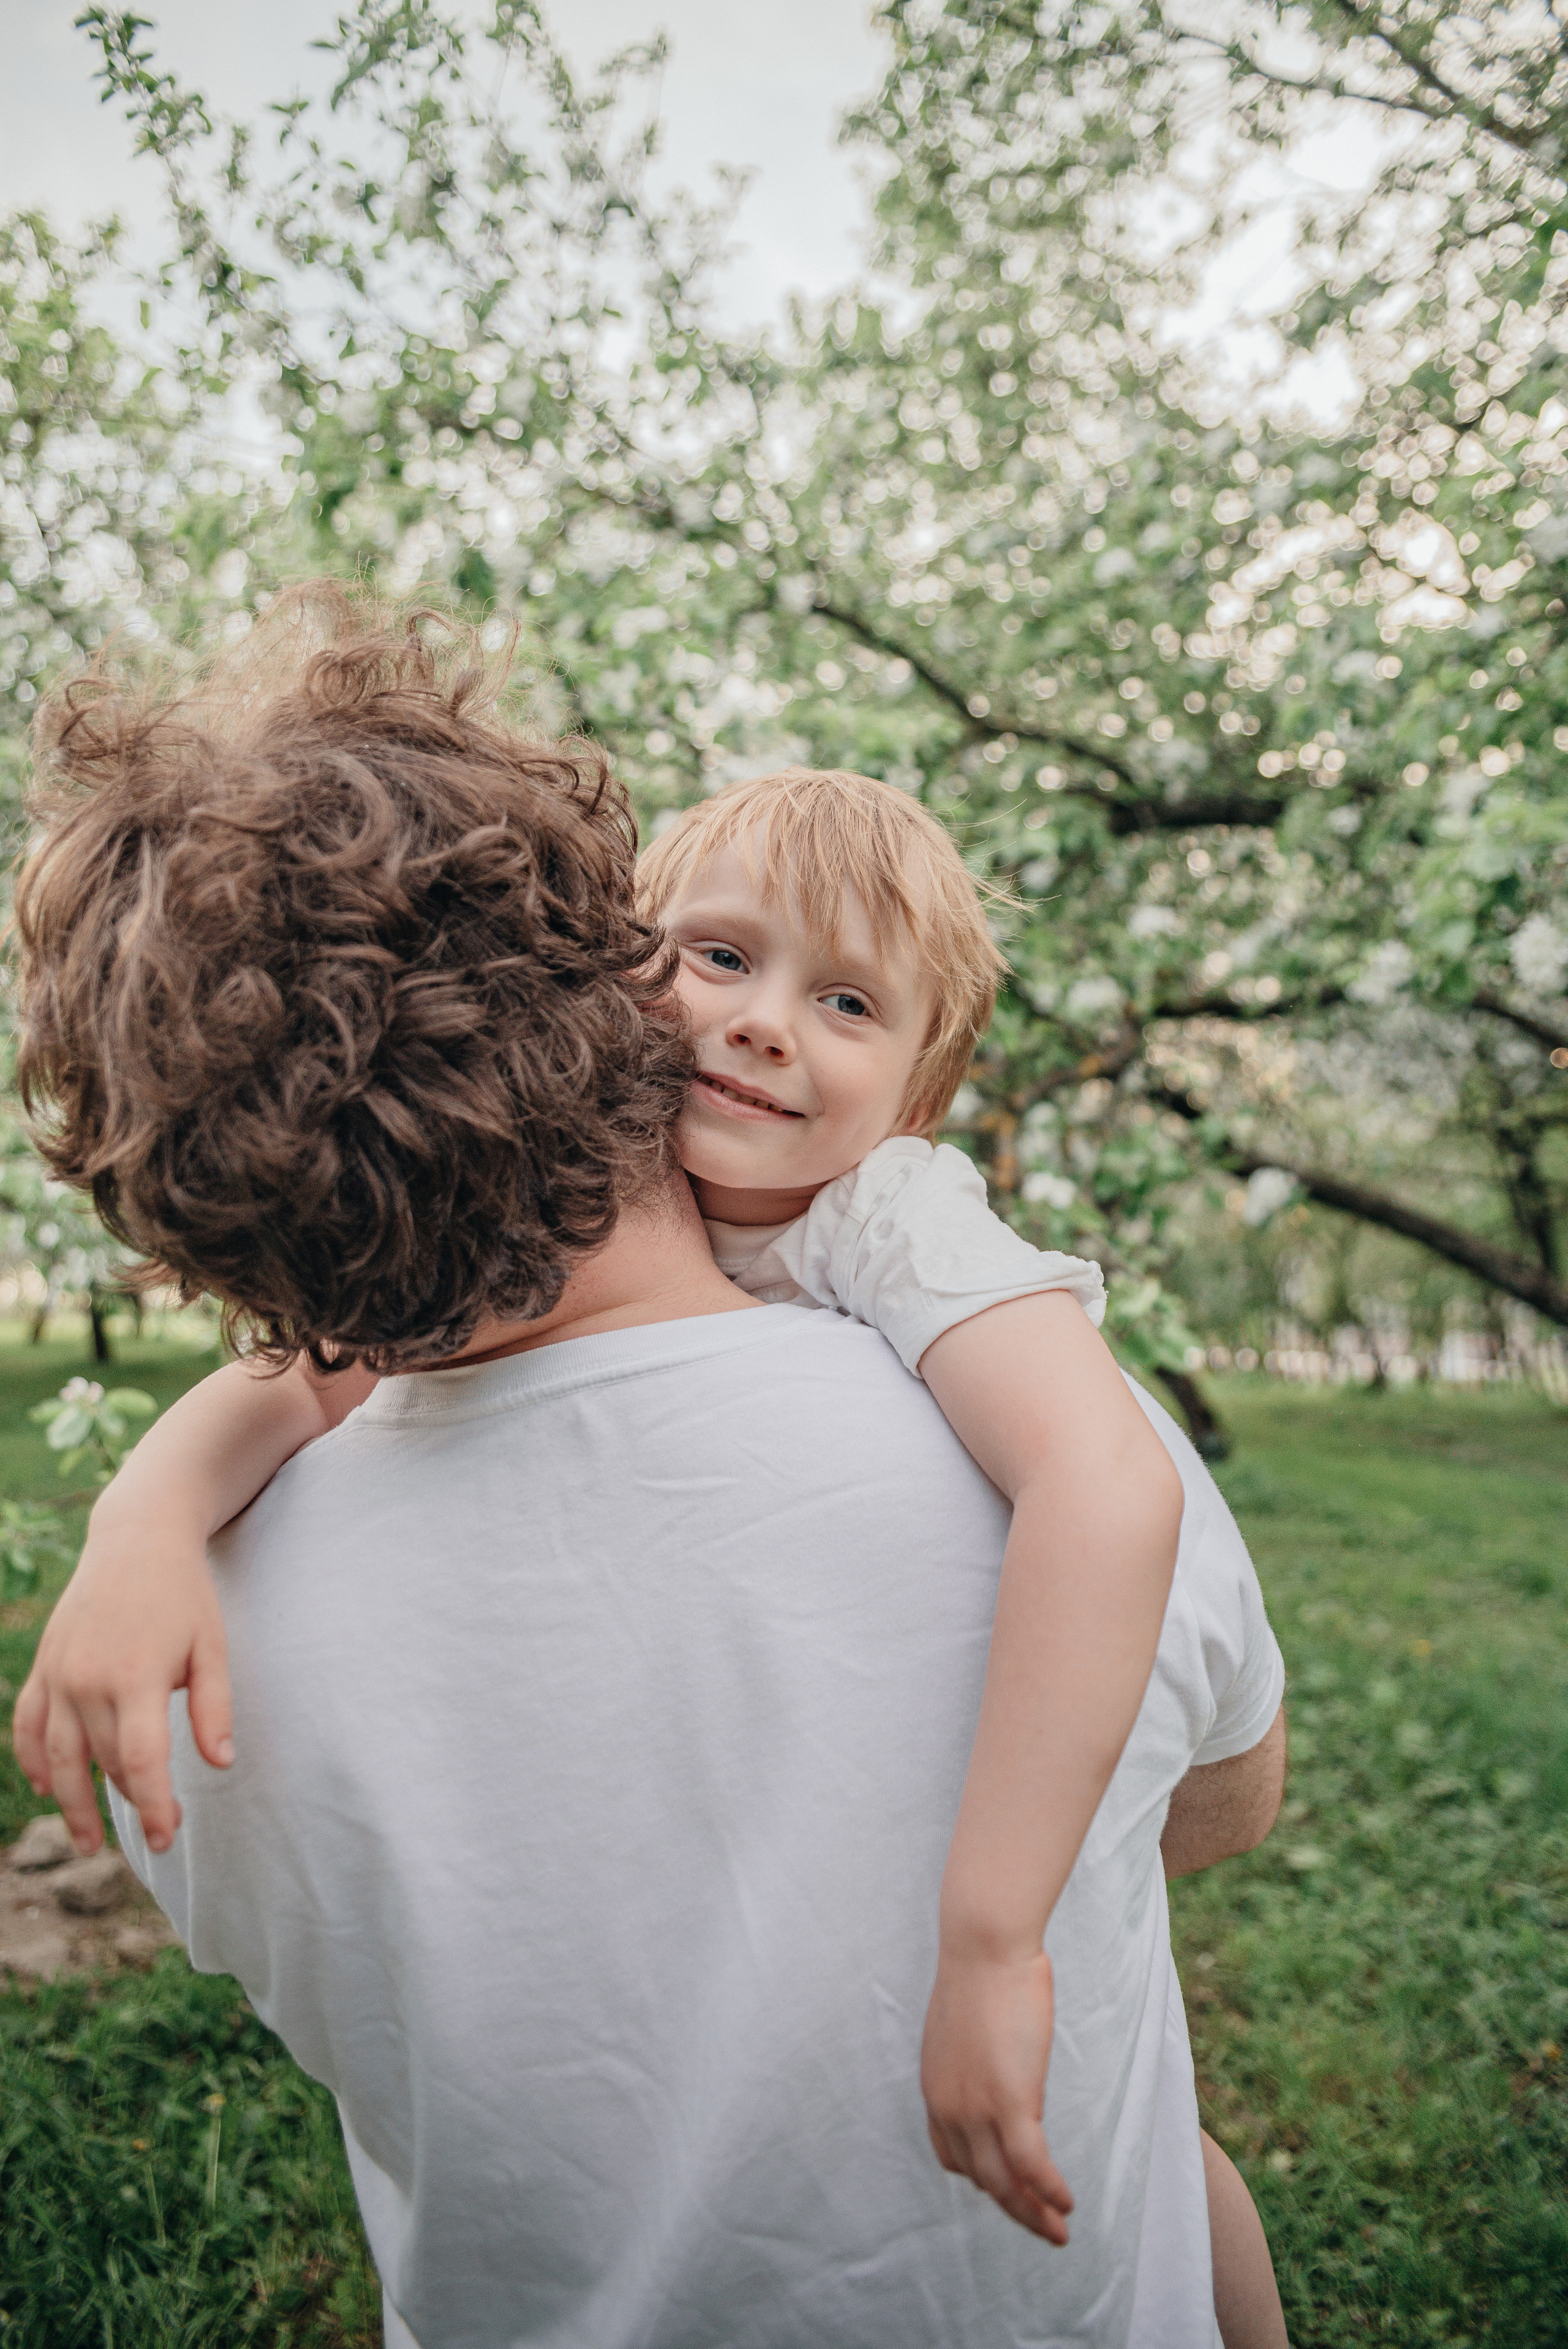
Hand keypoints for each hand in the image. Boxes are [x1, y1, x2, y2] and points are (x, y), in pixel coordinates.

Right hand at [11, 1511, 231, 1856]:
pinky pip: (26, 1723)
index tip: (170, 1838)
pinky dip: (30, 1759)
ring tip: (88, 1842)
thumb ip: (213, 1708)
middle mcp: (87, 1680)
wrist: (137, 1538)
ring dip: (70, 1803)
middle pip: (104, 1762)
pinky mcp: (45, 1664)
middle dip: (131, 1804)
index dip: (154, 1807)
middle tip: (161, 1831)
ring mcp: (58, 1673)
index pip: (140, 1763)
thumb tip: (220, 1764)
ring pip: (57, 1756)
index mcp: (135, 1677)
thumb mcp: (212, 1646)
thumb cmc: (184, 1594)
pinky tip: (46, 1787)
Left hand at [920, 1942, 1072, 2243]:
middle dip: (1014, 2208)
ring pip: (1005, 2184)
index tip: (1007, 2187)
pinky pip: (1031, 2166)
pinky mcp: (1010, 2101)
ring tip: (1058, 2231)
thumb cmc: (983, 1971)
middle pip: (981, 2178)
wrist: (983, 1946)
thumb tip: (999, 2062)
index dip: (981, 2177)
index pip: (953, 2156)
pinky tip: (1066, 2203)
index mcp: (936, 2087)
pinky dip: (1049, 2191)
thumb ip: (976, 2056)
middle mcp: (948, 2107)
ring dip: (1033, 2214)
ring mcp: (976, 2108)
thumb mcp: (967, 2024)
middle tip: (1042, 2228)